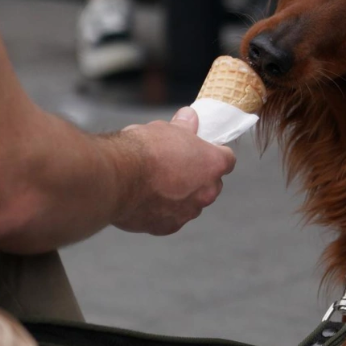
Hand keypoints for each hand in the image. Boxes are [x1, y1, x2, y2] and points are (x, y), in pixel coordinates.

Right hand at [112, 107, 236, 235]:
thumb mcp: (166, 128)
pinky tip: (145, 197)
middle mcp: (206, 192)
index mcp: (213, 164)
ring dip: (180, 195)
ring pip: (190, 203)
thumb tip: (189, 118)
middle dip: (197, 176)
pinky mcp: (168, 227)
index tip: (200, 149)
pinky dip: (162, 210)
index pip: (227, 159)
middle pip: (210, 184)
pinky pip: (171, 217)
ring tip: (156, 182)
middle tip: (176, 165)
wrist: (118, 177)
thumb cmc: (144, 150)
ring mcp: (188, 213)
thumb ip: (184, 127)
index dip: (213, 152)